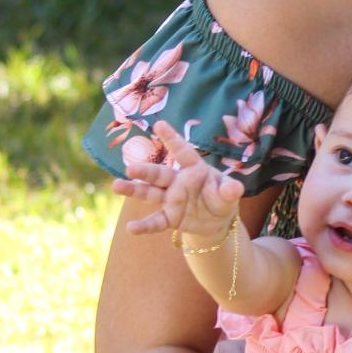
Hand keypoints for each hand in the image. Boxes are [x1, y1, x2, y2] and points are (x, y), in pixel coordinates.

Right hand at [113, 119, 243, 239]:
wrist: (217, 220)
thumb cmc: (221, 198)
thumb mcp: (229, 194)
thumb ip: (230, 190)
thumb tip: (235, 188)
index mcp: (194, 169)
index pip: (183, 152)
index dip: (172, 139)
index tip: (160, 124)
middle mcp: (178, 182)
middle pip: (159, 174)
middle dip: (145, 171)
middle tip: (130, 168)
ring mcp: (171, 199)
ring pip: (150, 193)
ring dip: (134, 190)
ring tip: (117, 186)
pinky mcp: (169, 217)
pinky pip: (155, 221)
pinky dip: (144, 226)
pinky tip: (131, 228)